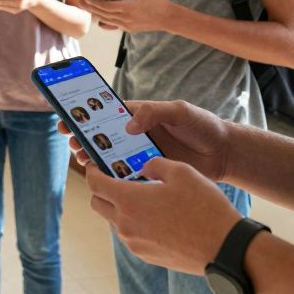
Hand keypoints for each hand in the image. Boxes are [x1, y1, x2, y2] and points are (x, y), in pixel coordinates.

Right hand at [56, 99, 231, 181]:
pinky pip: (130, 177)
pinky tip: (107, 183)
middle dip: (85, 140)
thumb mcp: (180, 111)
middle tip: (74, 146)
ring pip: (113, 159)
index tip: (68, 120)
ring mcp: (143, 156)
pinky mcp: (151, 174)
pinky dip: (117, 180)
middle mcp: (137, 136)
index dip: (86, 116)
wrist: (225, 154)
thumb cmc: (203, 126)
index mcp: (141, 116)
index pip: (107, 114)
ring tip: (85, 162)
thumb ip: (155, 112)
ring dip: (97, 160)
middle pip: (104, 137)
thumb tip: (129, 125)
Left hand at [79, 0, 177, 33]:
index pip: (104, 5)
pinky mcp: (128, 29)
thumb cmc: (157, 1)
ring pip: (105, 20)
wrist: (168, 18)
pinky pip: (112, 26)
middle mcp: (124, 18)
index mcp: (127, 7)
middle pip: (101, 13)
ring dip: (94, 13)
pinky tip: (99, 17)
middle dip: (89, 6)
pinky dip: (104, 22)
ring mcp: (126, 25)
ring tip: (86, 7)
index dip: (92, 1)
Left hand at [85, 159, 241, 274]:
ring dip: (119, 207)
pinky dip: (134, 223)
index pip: (94, 184)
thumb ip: (155, 164)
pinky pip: (130, 236)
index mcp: (128, 200)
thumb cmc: (204, 206)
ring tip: (141, 196)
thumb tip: (143, 167)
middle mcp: (125, 224)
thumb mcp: (181, 171)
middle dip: (101, 189)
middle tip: (116, 178)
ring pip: (113, 221)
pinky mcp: (146, 256)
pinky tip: (155, 215)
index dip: (91, 171)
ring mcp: (134, 243)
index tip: (95, 164)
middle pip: (97, 203)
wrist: (224, 247)